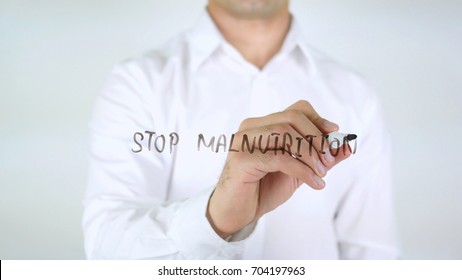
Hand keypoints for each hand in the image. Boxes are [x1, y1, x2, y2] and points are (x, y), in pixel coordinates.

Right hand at [206, 100, 352, 237]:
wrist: (237, 212)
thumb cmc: (263, 189)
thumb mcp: (298, 171)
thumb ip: (319, 158)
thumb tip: (346, 146)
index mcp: (263, 125)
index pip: (296, 110)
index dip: (318, 120)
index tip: (335, 134)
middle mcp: (251, 127)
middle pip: (292, 117)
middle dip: (317, 138)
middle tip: (328, 161)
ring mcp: (244, 141)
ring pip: (285, 133)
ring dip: (310, 153)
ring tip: (321, 172)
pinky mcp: (241, 158)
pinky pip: (280, 157)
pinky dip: (303, 170)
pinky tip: (314, 183)